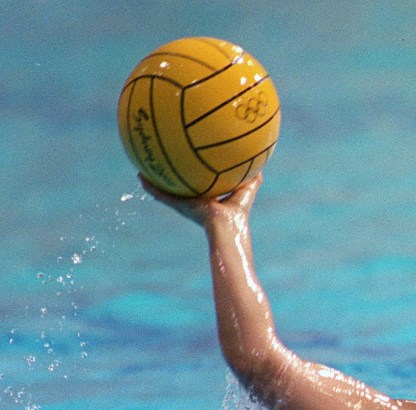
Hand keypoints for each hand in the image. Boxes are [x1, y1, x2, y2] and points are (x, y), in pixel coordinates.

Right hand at [140, 173, 261, 230]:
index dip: (197, 176)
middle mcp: (195, 202)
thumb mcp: (247, 190)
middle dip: (173, 177)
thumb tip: (261, 162)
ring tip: (143, 169)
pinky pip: (162, 195)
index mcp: (210, 199)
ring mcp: (186, 205)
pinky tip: (141, 177)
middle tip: (162, 163)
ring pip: (167, 192)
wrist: (226, 226)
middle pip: (182, 187)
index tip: (190, 165)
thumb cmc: (238, 213)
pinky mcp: (180, 206)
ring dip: (156, 182)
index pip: (202, 185)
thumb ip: (253, 178)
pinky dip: (151, 187)